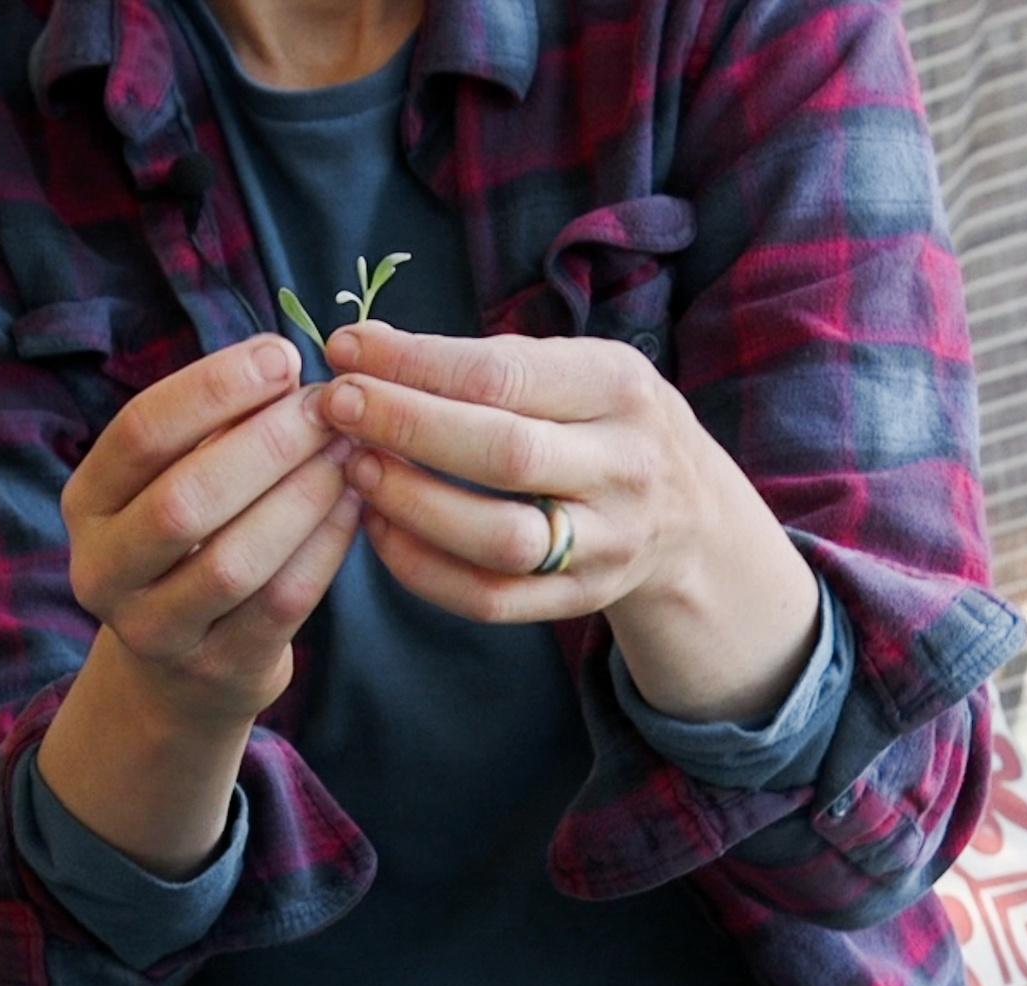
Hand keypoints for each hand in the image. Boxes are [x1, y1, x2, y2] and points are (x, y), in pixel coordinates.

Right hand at [60, 333, 360, 731]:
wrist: (182, 671)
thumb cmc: (190, 544)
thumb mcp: (176, 480)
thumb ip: (217, 429)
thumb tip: (287, 367)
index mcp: (86, 503)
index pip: (140, 433)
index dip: (213, 388)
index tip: (283, 356)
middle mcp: (104, 570)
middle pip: (185, 500)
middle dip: (267, 445)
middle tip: (328, 409)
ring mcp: (156, 630)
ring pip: (234, 560)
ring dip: (302, 497)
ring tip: (348, 454)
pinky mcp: (218, 669)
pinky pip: (281, 602)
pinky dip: (324, 547)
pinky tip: (355, 504)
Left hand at [316, 322, 716, 621]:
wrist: (689, 516)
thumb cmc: (602, 422)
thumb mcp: (574, 369)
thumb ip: (483, 361)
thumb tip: (364, 347)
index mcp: (620, 389)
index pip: (505, 375)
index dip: (415, 363)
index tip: (346, 349)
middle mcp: (625, 468)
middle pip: (503, 453)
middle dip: (405, 426)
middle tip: (337, 406)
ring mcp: (607, 543)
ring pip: (498, 537)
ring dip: (412, 502)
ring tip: (354, 468)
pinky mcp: (580, 598)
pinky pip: (489, 598)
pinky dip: (421, 568)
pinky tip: (379, 528)